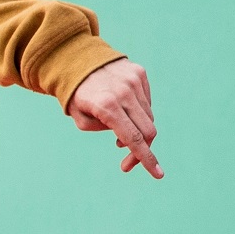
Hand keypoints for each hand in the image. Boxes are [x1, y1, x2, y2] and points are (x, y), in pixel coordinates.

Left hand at [67, 57, 161, 178]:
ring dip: (138, 129)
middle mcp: (124, 92)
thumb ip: (103, 130)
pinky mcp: (139, 73)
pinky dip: (138, 112)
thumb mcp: (81, 119)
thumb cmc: (77, 95)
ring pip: (148, 116)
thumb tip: (126, 137)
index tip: (157, 174)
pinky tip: (125, 111)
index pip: (133, 138)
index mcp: (107, 106)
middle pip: (147, 130)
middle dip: (143, 150)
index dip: (145, 158)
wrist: (77, 60)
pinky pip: (146, 100)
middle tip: (127, 162)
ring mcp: (134, 81)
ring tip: (119, 132)